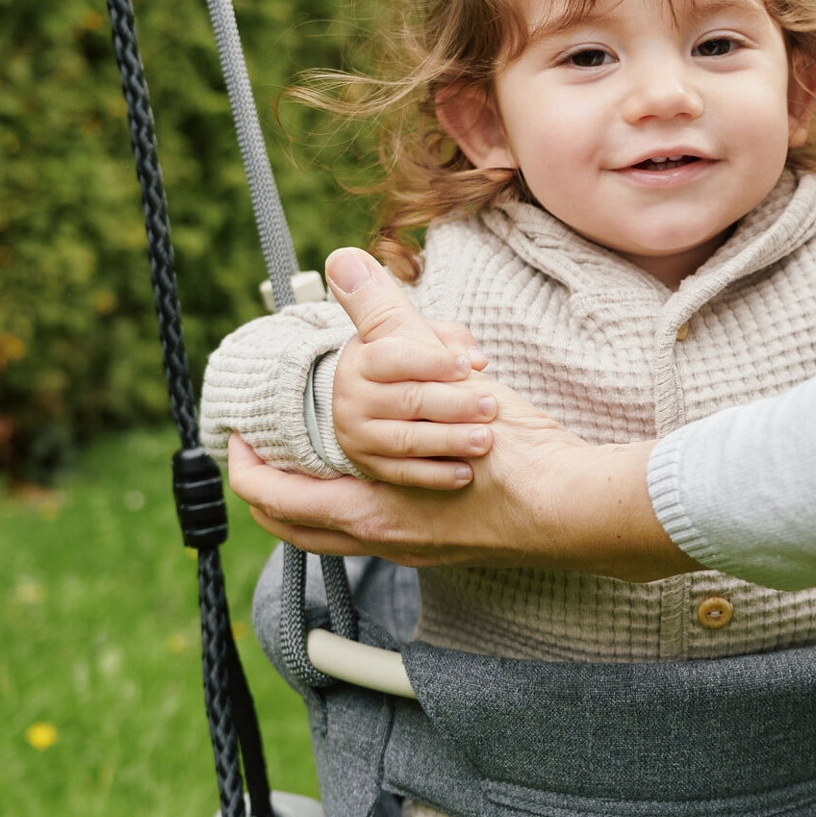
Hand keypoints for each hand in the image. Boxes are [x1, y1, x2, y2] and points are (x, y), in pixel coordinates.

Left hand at [227, 253, 690, 578]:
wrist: (580, 510)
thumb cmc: (517, 462)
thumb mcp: (445, 380)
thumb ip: (390, 322)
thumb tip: (344, 266)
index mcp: (365, 511)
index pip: (271, 499)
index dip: (241, 465)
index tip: (235, 435)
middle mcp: (384, 542)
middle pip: (295, 530)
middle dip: (270, 490)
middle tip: (261, 452)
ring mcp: (420, 551)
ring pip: (342, 534)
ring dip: (319, 497)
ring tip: (317, 454)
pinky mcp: (452, 546)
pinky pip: (387, 530)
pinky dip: (370, 499)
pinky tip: (389, 467)